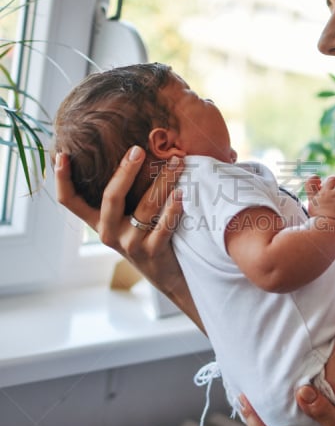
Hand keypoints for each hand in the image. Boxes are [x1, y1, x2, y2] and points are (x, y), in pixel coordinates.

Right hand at [54, 146, 202, 325]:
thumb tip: (134, 151)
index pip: (70, 201)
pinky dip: (173, 209)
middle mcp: (108, 232)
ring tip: (177, 163)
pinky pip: (163, 227)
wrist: (166, 274)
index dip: (62, 179)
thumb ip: (123, 195)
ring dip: (163, 182)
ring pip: (145, 207)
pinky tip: (181, 194)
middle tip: (138, 150)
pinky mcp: (151, 253)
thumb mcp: (126, 219)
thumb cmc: (145, 237)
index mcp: (98, 222)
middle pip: (110, 197)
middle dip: (125, 171)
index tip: (62, 155)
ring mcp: (129, 244)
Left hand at [240, 384, 334, 425]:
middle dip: (256, 409)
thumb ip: (322, 411)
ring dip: (274, 403)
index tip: (242, 397)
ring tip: (266, 380)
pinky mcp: (326, 422)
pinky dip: (293, 398)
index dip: (250, 418)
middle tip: (246, 384)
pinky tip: (297, 382)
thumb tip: (299, 391)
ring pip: (285, 418)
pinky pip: (302, 410)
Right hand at [305, 175, 334, 227]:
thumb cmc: (320, 223)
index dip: (315, 179)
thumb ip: (312, 193)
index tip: (320, 186)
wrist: (328, 232)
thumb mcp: (311, 208)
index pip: (312, 180)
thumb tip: (316, 179)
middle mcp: (325, 194)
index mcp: (314, 197)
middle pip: (332, 179)